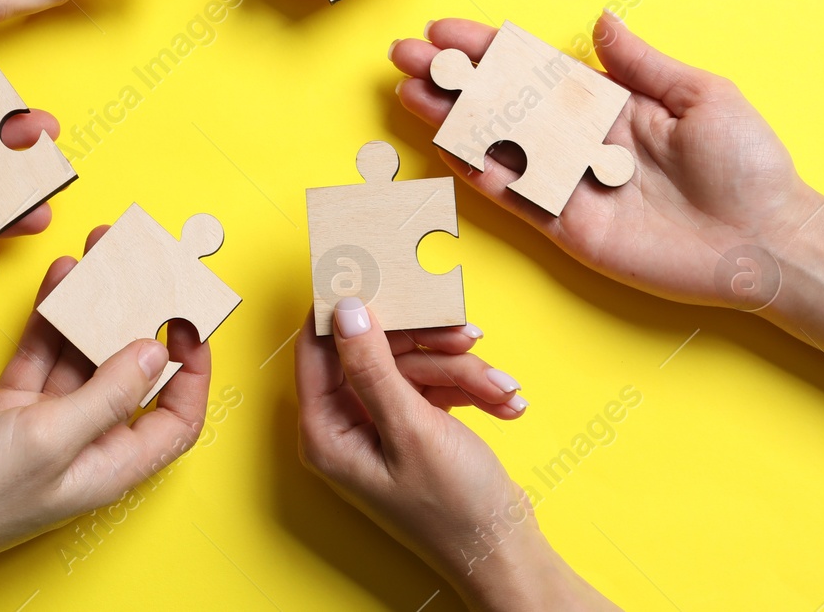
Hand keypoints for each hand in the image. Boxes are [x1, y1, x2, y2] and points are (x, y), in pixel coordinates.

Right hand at [0, 249, 209, 596]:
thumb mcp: (49, 440)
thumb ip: (107, 395)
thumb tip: (157, 350)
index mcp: (109, 467)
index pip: (176, 418)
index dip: (193, 371)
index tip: (192, 319)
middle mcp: (84, 446)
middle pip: (129, 373)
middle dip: (138, 318)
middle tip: (143, 264)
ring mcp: (44, 426)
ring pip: (81, 355)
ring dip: (92, 307)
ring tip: (100, 255)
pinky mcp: (6, 411)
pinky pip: (41, 354)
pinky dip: (50, 318)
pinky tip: (60, 280)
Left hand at [297, 299, 606, 609]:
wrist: (506, 552)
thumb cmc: (454, 507)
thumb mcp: (411, 427)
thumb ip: (373, 366)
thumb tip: (343, 309)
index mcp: (325, 430)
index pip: (317, 347)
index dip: (345, 308)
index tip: (374, 272)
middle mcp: (345, 424)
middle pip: (375, 349)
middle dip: (429, 347)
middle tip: (467, 338)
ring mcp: (380, 423)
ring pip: (413, 364)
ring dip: (461, 371)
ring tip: (501, 389)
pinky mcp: (413, 425)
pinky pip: (435, 385)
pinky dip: (470, 388)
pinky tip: (505, 401)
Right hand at [392, 13, 823, 307]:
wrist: (769, 240)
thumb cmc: (747, 163)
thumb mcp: (700, 95)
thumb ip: (640, 63)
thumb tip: (600, 21)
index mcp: (609, 102)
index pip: (533, 68)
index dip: (487, 49)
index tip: (444, 32)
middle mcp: (579, 140)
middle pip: (501, 102)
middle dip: (452, 78)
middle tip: (404, 55)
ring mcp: (569, 183)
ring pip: (495, 145)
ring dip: (451, 120)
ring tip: (409, 92)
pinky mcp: (568, 226)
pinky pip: (513, 195)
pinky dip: (477, 172)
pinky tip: (444, 146)